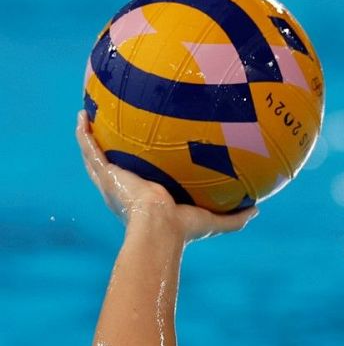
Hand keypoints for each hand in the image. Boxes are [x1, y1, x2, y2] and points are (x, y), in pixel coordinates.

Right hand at [77, 112, 255, 239]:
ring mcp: (112, 181)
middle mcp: (125, 189)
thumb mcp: (215, 221)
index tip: (144, 153)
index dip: (139, 168)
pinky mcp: (105, 174)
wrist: (160, 228)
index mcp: (145, 199)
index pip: (140, 181)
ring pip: (95, 155)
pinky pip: (89, 149)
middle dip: (110, 149)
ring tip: (88, 115)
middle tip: (111, 130)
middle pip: (114, 165)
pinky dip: (83, 133)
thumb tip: (258, 209)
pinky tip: (82, 115)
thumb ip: (236, 217)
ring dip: (90, 136)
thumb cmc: (184, 230)